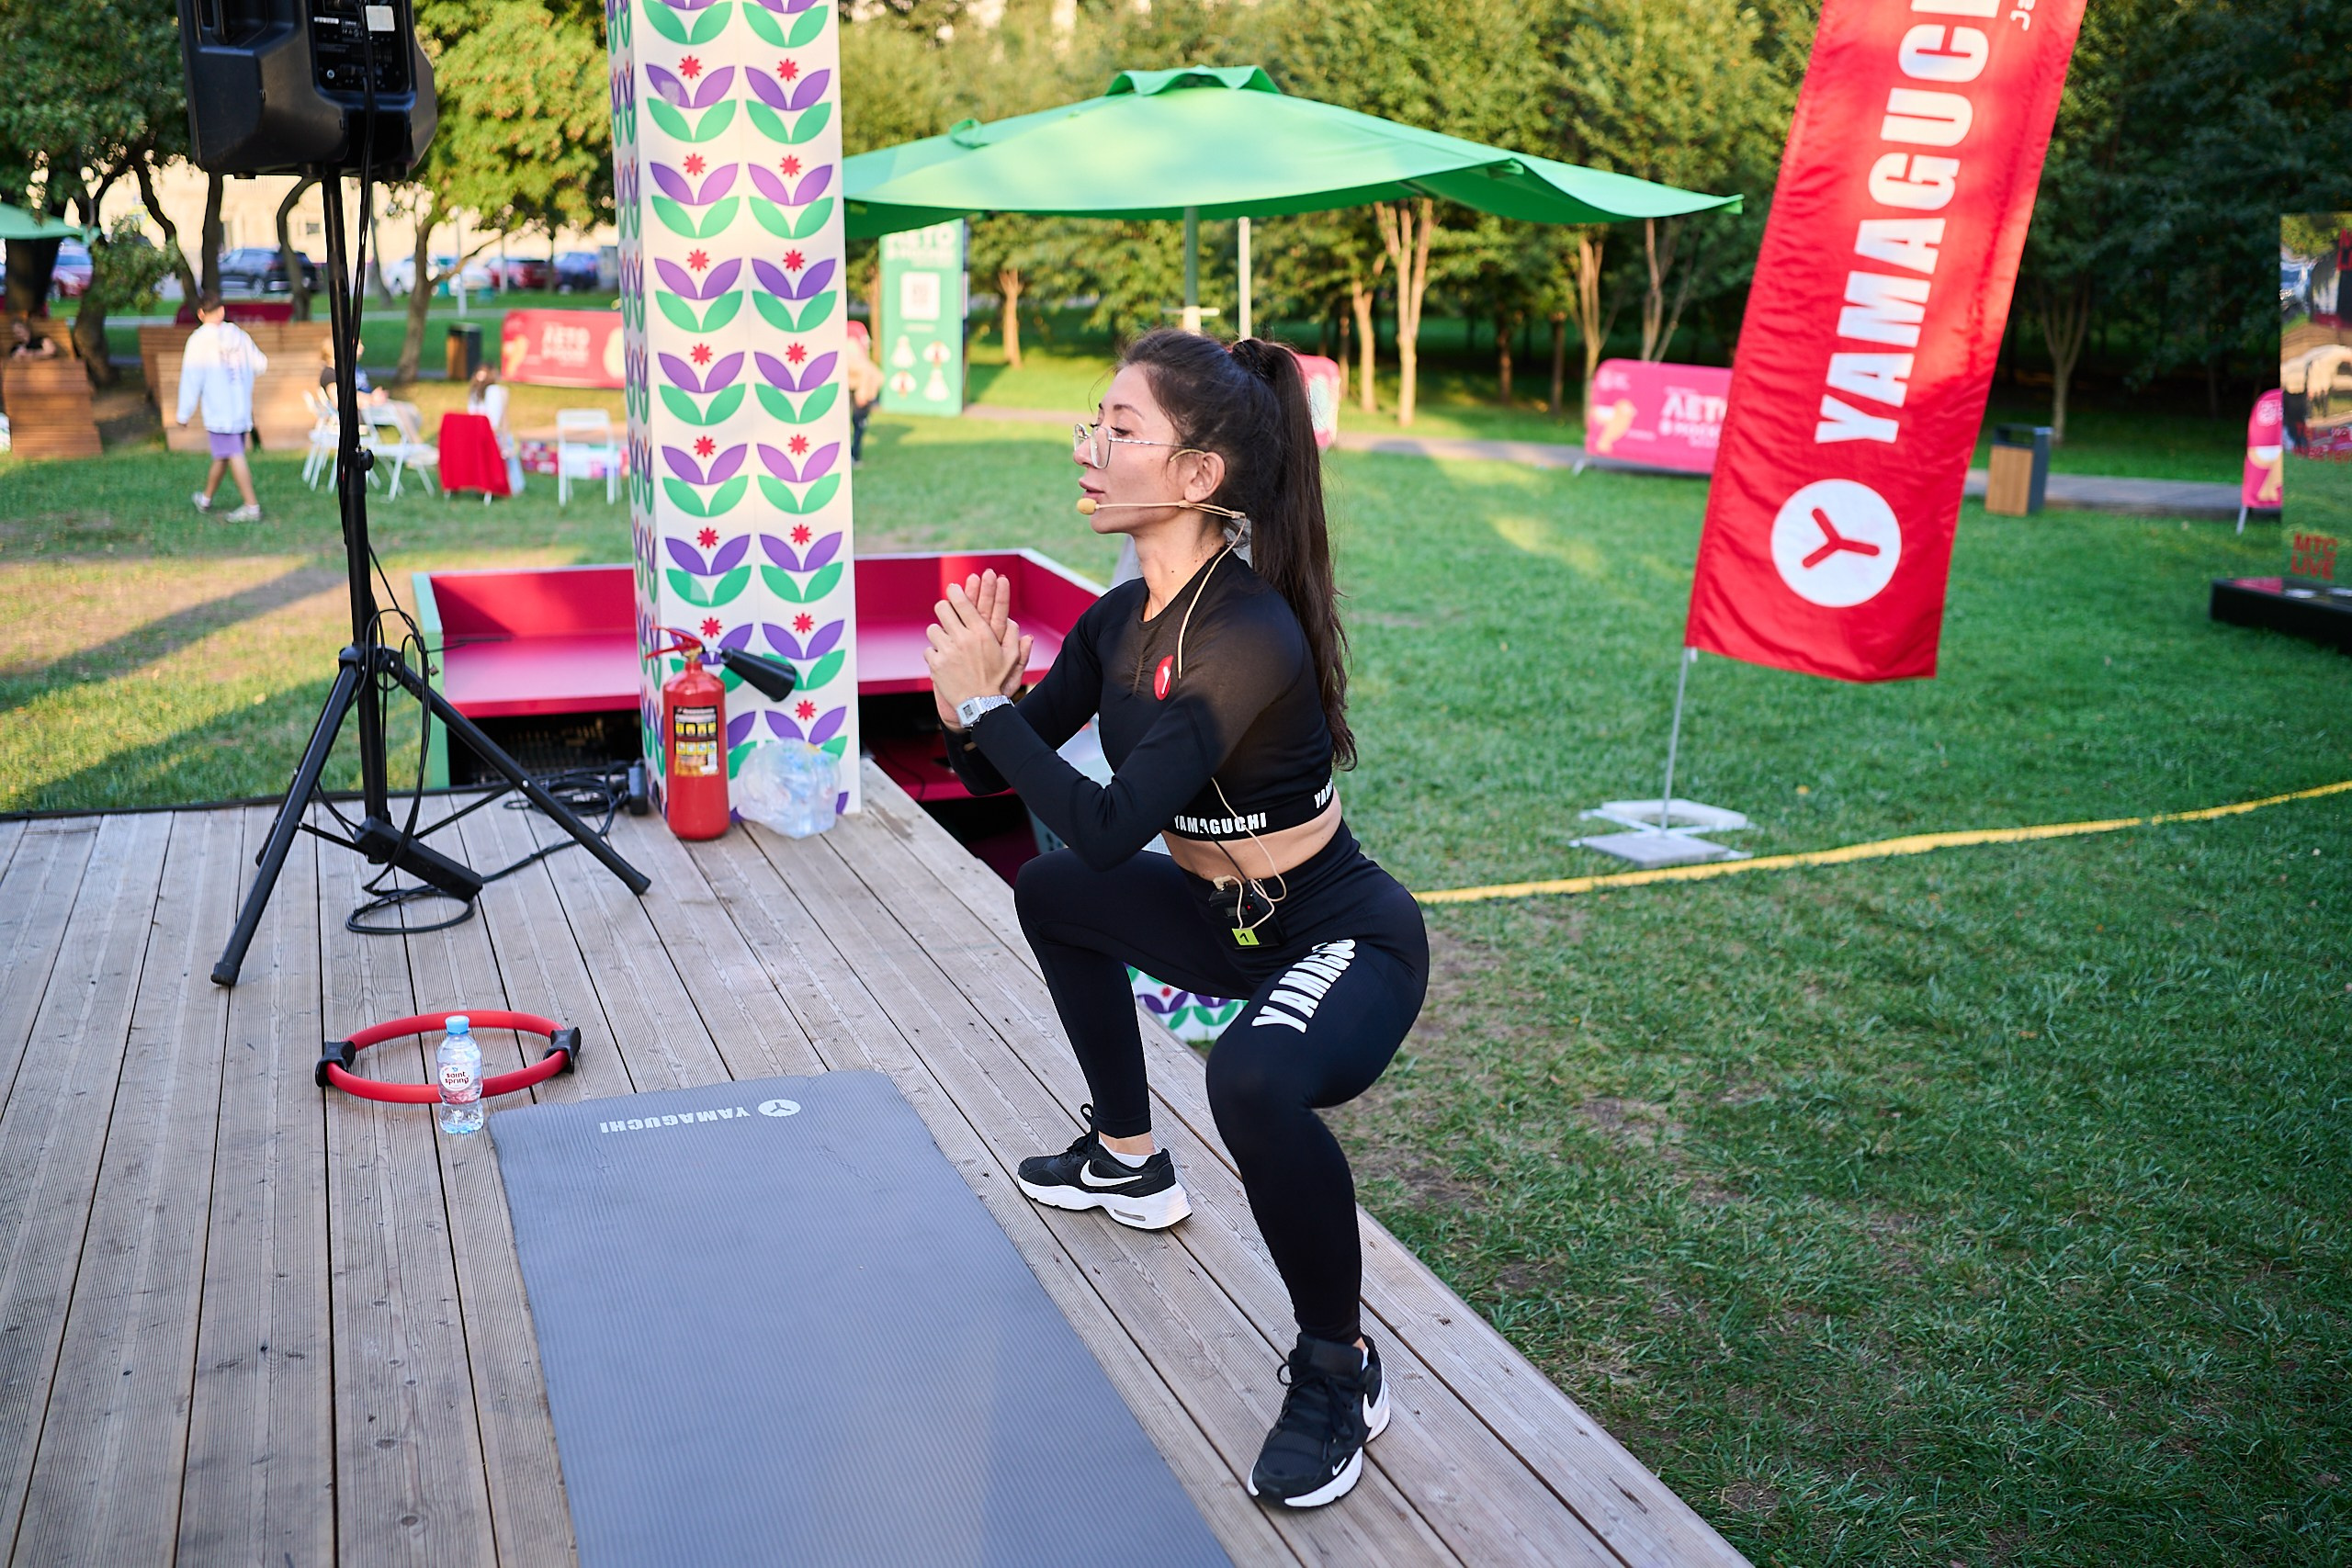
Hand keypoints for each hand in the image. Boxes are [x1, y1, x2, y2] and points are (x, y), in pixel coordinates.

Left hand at [924, 582, 1024, 722]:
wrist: (981, 706)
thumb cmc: (997, 681)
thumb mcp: (1011, 658)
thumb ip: (1014, 637)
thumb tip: (1012, 621)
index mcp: (981, 633)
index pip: (963, 603)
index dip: (955, 592)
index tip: (953, 588)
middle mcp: (963, 639)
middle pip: (942, 609)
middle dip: (944, 609)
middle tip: (946, 613)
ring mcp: (947, 651)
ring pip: (932, 629)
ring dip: (938, 634)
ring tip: (946, 642)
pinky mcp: (935, 664)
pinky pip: (928, 650)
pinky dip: (934, 655)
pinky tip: (943, 661)